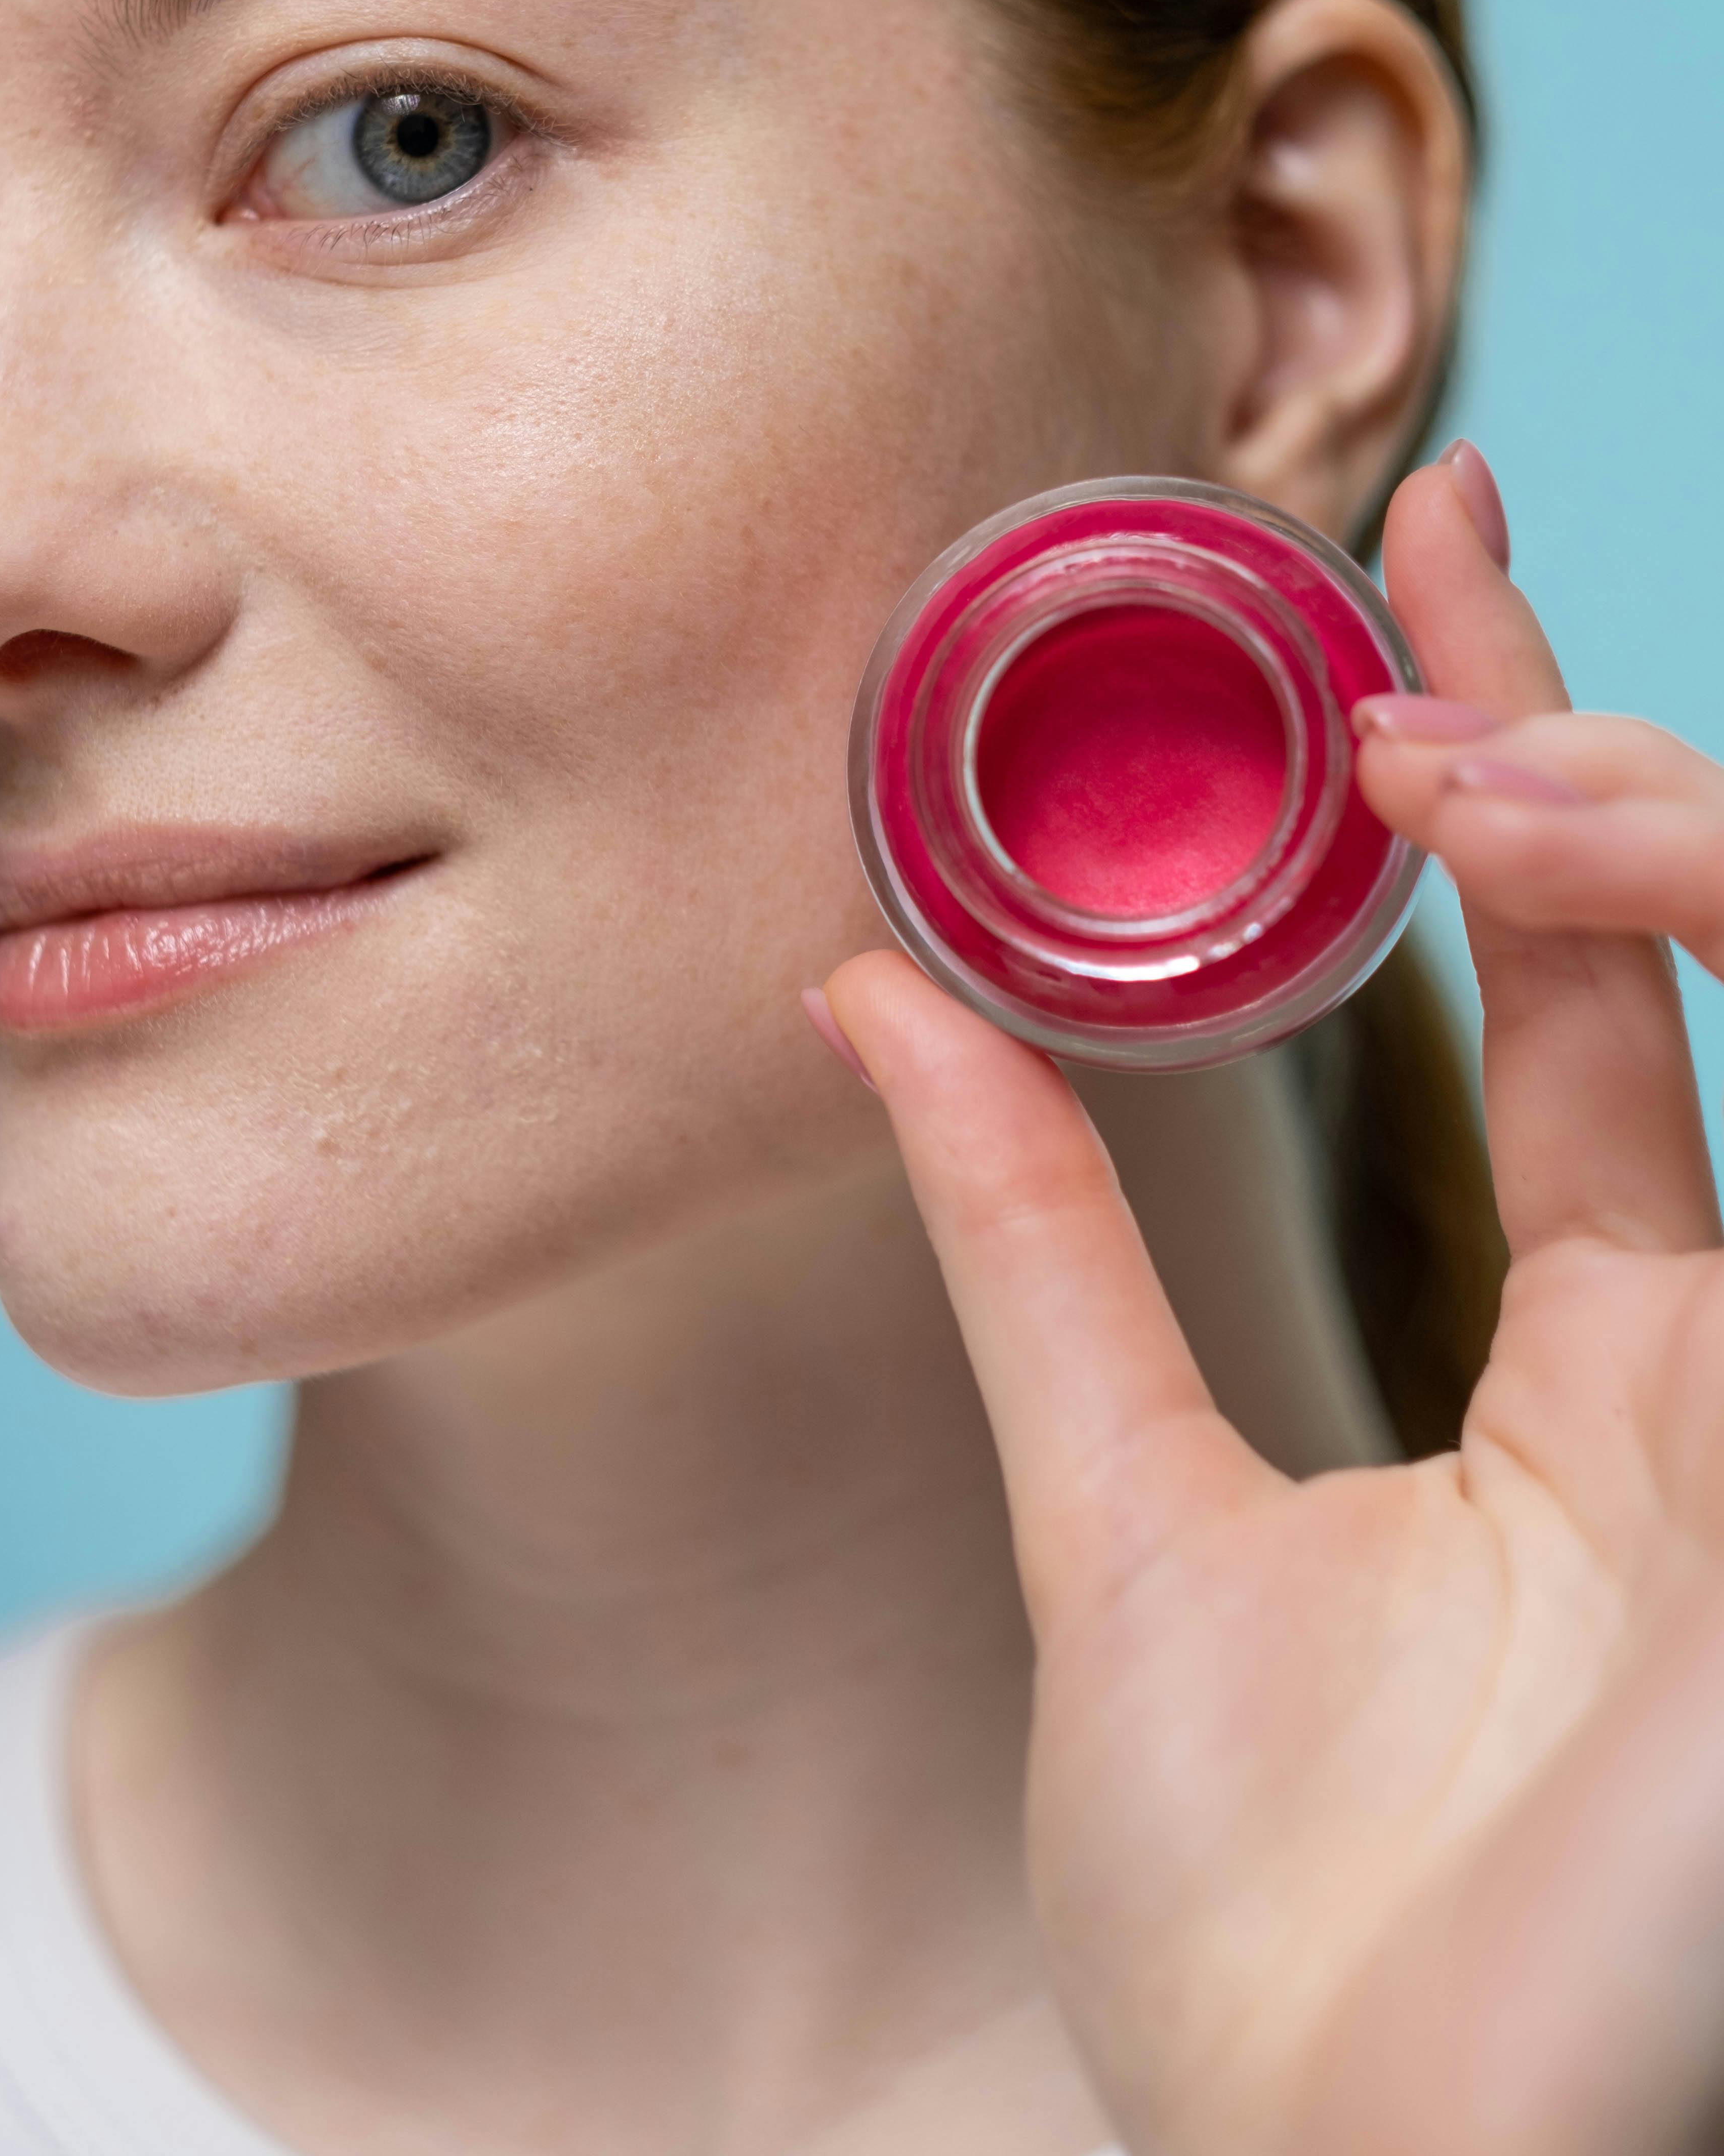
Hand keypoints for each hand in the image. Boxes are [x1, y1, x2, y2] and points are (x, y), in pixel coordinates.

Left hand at [819, 454, 1723, 2155]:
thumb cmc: (1279, 1942)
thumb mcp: (1119, 1515)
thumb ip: (1030, 1251)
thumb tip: (865, 1001)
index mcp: (1613, 1379)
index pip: (1596, 989)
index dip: (1528, 769)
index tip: (1416, 562)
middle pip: (1706, 936)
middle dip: (1596, 734)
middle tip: (1423, 565)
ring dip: (1659, 826)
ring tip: (1452, 752)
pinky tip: (1615, 869)